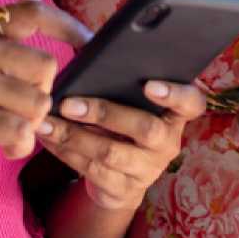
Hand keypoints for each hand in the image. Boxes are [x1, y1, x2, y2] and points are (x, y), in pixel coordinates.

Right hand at [0, 0, 90, 186]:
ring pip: (38, 102)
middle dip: (41, 94)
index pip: (33, 11)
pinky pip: (21, 131)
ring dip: (30, 125)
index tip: (87, 44)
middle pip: (45, 66)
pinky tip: (4, 147)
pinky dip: (21, 147)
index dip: (67, 26)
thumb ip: (3, 31)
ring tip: (8, 130)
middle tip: (16, 109)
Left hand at [36, 82, 206, 209]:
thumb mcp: (130, 100)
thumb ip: (121, 78)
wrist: (121, 176)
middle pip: (145, 129)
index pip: (191, 102)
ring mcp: (148, 170)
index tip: (149, 85)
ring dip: (74, 136)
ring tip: (46, 121)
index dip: (175, 94)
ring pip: (111, 153)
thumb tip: (85, 47)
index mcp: (175, 114)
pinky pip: (91, 171)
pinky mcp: (124, 190)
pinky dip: (64, 152)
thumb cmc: (124, 120)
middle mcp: (167, 143)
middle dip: (104, 114)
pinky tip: (47, 137)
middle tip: (69, 104)